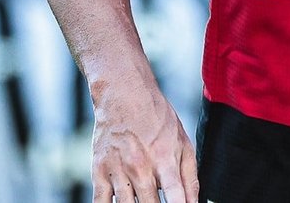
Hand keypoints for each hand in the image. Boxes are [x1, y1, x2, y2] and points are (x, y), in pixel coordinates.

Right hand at [91, 82, 198, 202]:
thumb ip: (190, 176)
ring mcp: (118, 170)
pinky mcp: (99, 171)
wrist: (125, 96)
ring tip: (143, 202)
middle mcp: (141, 167)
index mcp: (165, 159)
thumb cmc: (158, 120)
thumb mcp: (183, 143)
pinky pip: (100, 201)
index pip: (176, 196)